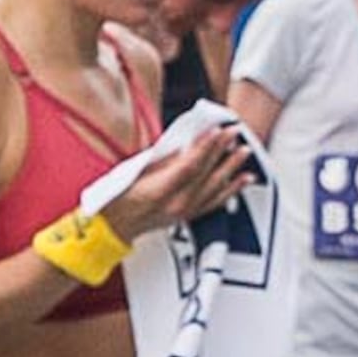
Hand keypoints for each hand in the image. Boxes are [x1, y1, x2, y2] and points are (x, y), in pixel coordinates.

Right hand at [109, 124, 249, 243]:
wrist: (113, 226)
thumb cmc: (118, 199)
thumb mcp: (135, 173)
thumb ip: (164, 160)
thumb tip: (186, 146)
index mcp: (160, 191)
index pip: (190, 165)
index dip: (205, 146)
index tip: (216, 130)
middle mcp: (176, 204)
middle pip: (206, 173)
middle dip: (222, 150)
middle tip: (234, 132)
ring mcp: (184, 212)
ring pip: (215, 187)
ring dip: (231, 167)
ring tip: (243, 151)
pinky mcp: (188, 216)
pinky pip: (215, 201)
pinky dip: (230, 189)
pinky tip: (241, 179)